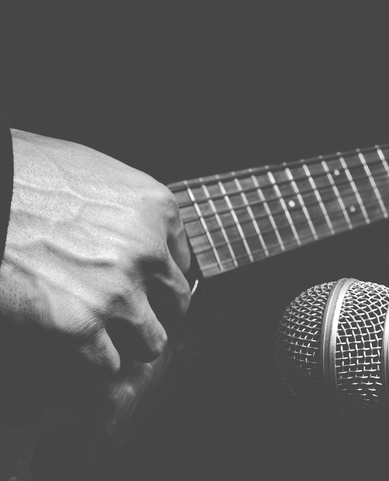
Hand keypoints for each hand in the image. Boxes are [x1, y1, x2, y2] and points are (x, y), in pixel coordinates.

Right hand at [0, 129, 190, 375]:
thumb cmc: (25, 176)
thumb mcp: (97, 173)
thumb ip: (129, 209)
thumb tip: (141, 233)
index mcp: (156, 209)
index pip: (182, 261)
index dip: (161, 278)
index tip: (146, 287)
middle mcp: (147, 251)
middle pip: (175, 303)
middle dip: (152, 311)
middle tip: (125, 315)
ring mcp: (118, 291)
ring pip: (152, 341)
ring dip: (129, 344)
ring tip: (105, 338)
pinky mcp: (80, 325)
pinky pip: (108, 365)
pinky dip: (93, 364)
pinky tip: (75, 350)